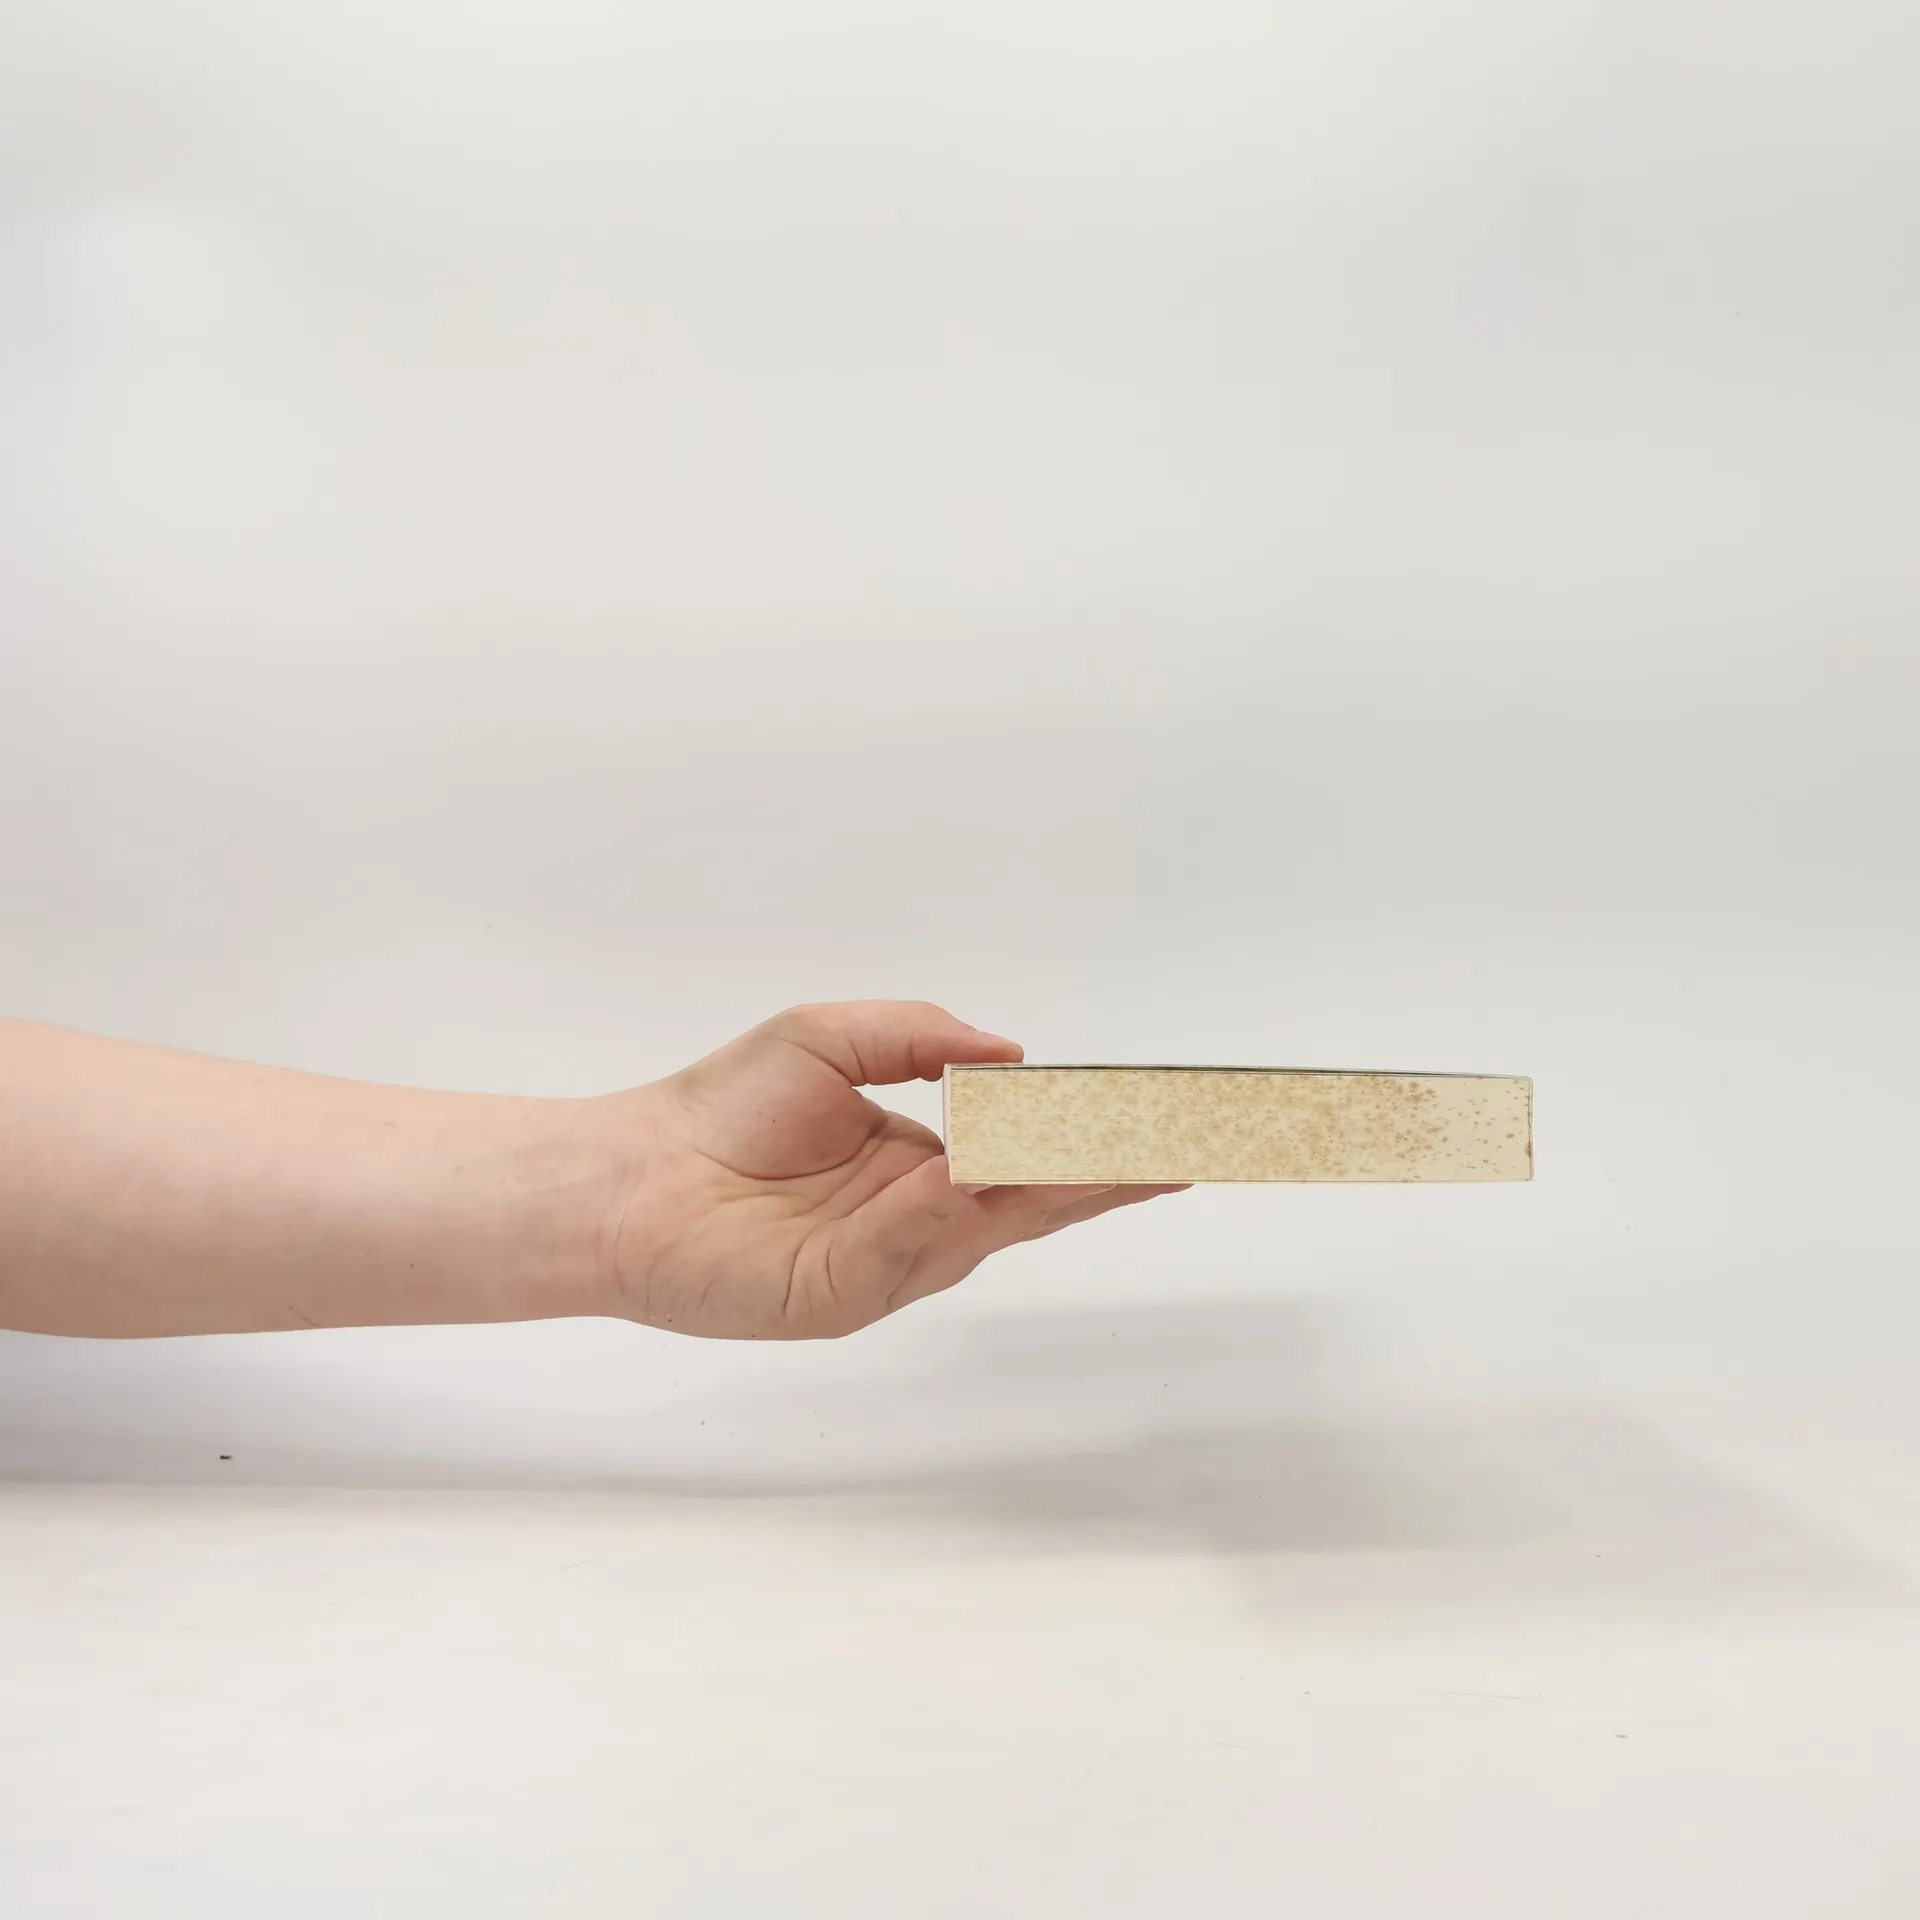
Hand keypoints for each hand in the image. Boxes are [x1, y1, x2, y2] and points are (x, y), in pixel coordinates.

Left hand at [608, 1001, 1186, 1338]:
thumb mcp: (833, 1036)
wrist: (632, 1173)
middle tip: (1191, 1148)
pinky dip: (939, 1210)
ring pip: (988, 1227)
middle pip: (1035, 1198)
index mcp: (924, 1162)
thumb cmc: (723, 1105)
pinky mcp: (842, 1294)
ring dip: (1055, 1192)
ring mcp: (888, 1263)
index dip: (1095, 1136)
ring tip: (1125, 1156)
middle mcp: (920, 1218)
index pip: (1028, 1154)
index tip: (1165, 1115)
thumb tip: (1014, 1058)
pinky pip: (906, 1249)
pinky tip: (968, 1173)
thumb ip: (922, 1036)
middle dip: (1114, 1174)